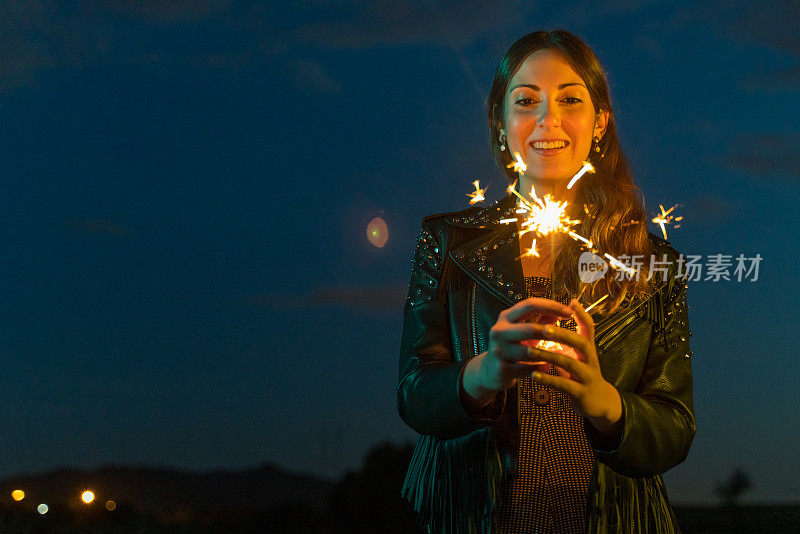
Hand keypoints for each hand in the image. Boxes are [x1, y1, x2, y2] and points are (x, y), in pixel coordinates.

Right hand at [462, 297, 572, 406]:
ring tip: (561, 356)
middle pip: (530, 328)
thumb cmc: (511, 346)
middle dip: (552, 332)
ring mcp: (499, 350)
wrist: (489, 370)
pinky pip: (527, 368)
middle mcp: (499, 331)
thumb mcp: (522, 329)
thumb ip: (541, 319)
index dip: (552, 306)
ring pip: (530, 352)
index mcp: (506, 317)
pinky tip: (547, 367)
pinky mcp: (501, 368)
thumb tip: (563, 311)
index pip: (530, 304)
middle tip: (569, 336)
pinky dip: (540, 368)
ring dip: (548, 354)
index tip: (569, 312)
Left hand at [527, 299, 622, 434]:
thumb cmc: (583, 372)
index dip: (582, 314)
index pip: (589, 327)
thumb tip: (560, 311)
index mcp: (588, 347)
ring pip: (569, 363)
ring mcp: (587, 376)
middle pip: (580, 342)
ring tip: (530, 351)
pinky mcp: (581, 393)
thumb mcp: (578, 353)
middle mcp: (590, 359)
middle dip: (562, 335)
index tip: (570, 303)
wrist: (598, 402)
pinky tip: (533, 374)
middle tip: (543, 328)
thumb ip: (569, 336)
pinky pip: (564, 385)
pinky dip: (548, 379)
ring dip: (549, 356)